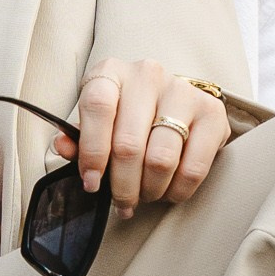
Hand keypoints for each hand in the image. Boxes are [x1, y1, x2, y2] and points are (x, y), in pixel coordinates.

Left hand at [59, 60, 228, 217]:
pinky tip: (169, 191)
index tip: (92, 183)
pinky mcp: (212, 113)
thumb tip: (63, 146)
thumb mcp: (98, 121)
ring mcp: (183, 92)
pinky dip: (178, 190)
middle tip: (122, 203)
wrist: (175, 103)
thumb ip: (79, 137)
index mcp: (112, 72)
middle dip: (122, 186)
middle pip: (128, 144)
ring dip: (150, 190)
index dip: (92, 152)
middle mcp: (148, 75)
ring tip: (145, 196)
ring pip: (161, 159)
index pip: (97, 107)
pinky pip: (193, 167)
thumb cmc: (128, 115)